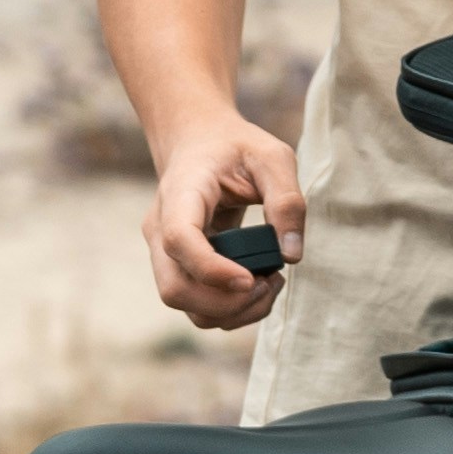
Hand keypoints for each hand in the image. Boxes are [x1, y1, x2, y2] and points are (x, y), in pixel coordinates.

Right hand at [143, 113, 305, 328]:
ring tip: (268, 285)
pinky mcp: (178, 265)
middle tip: (269, 284)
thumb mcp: (272, 157)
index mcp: (180, 192)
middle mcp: (161, 227)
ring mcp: (164, 251)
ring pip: (184, 304)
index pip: (180, 241)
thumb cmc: (235, 147)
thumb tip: (291, 255)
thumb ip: (286, 200)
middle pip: (174, 289)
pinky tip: (257, 286)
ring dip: (230, 311)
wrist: (198, 142)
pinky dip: (229, 308)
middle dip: (226, 303)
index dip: (213, 270)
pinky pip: (195, 302)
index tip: (252, 279)